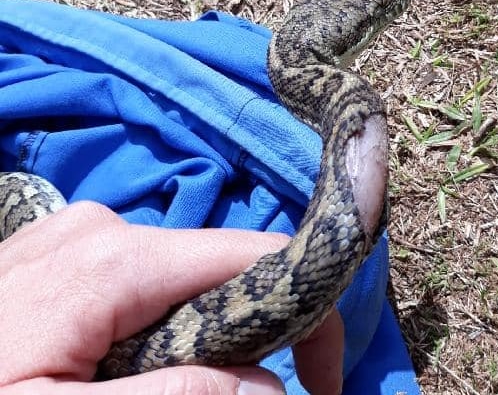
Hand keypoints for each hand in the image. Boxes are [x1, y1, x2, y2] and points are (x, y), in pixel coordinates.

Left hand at [0, 202, 342, 394]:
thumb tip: (270, 387)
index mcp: (114, 258)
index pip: (255, 257)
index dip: (306, 312)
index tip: (320, 381)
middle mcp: (106, 228)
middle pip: (222, 271)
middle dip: (248, 339)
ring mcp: (83, 237)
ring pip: (186, 285)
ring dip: (203, 342)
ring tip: (157, 388)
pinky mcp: (68, 255)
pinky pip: (147, 288)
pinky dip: (164, 332)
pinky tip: (125, 370)